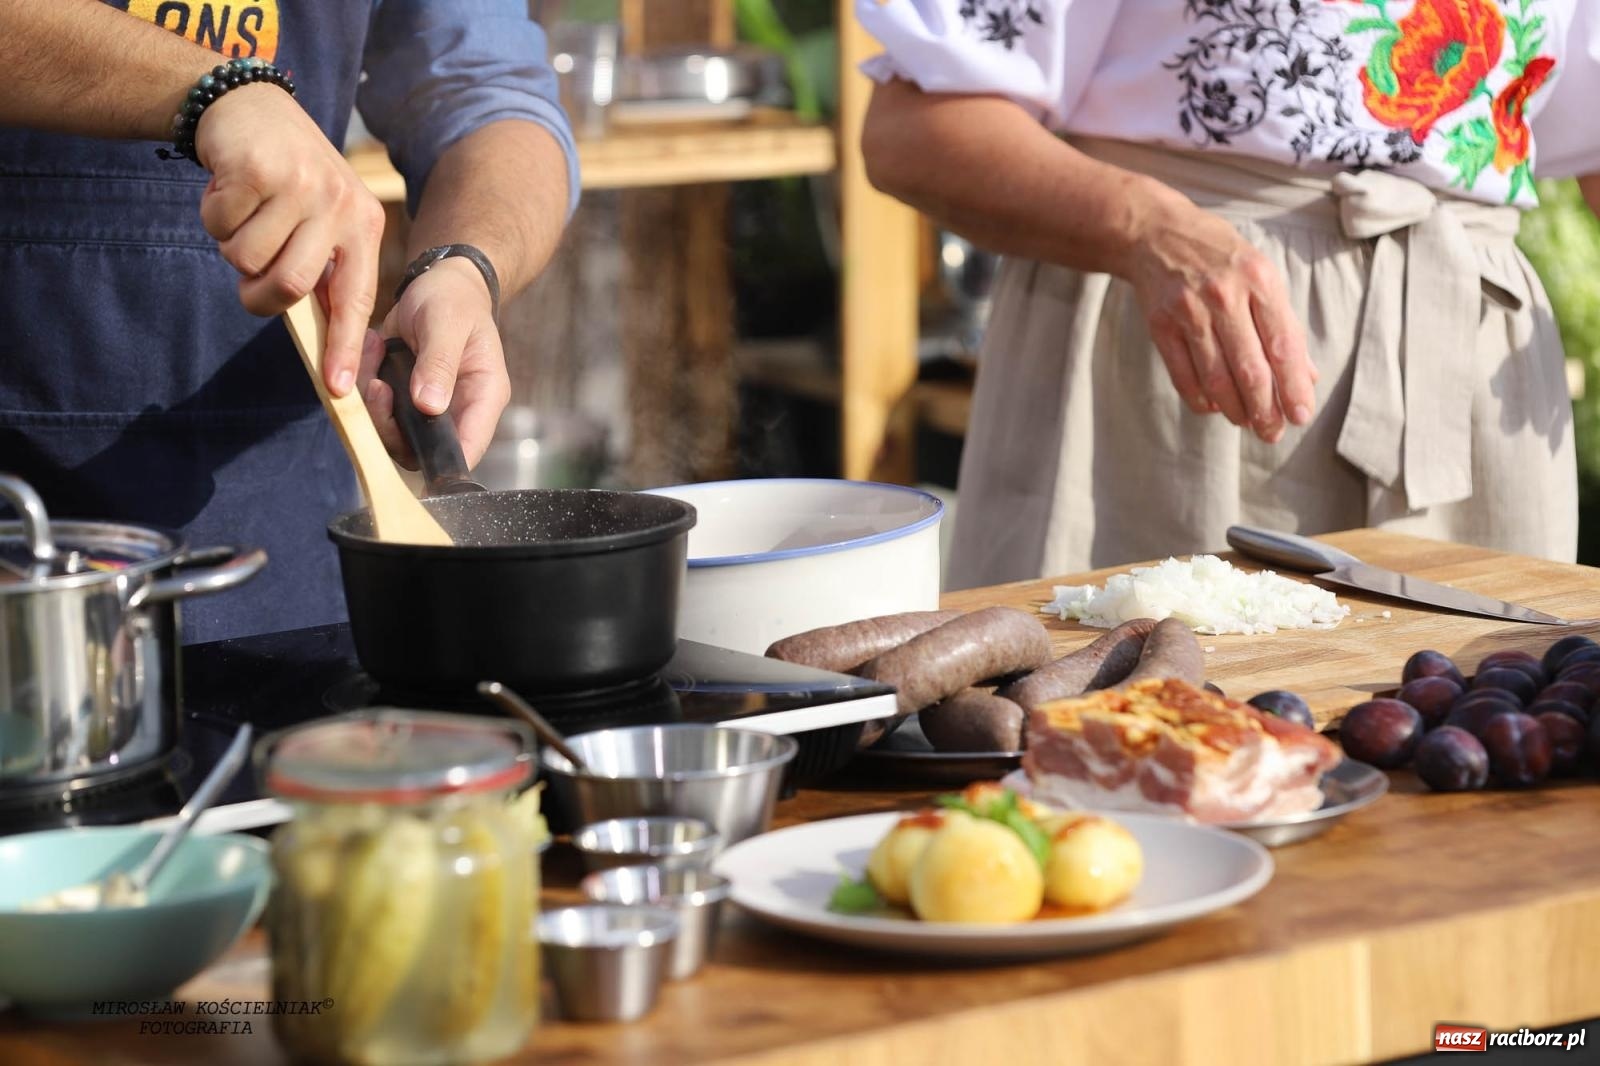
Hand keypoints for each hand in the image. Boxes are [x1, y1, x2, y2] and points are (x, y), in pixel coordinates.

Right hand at [194, 83, 384, 398]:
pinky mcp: (257, 168)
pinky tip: (230, 189)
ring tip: (247, 215)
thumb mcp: (321, 218)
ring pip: (248, 258)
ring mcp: (300, 184)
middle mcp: (339, 204)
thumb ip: (321, 269)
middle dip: (258, 293)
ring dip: (232, 245)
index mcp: (363, 225)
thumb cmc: (287, 180)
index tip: (337, 388)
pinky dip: (213, 216)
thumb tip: (319, 339)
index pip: (356, 298)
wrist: (252, 108)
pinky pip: (219, 226)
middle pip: (290, 285)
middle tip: (249, 275)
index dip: (344, 345)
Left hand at [359, 258, 510, 468]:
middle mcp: (456, 410)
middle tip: (376, 385)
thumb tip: (429, 406)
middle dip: (390, 426)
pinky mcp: (403, 399)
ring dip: (372, 403)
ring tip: (374, 352)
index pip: (468, 447)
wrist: (438, 284)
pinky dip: (364, 385)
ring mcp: (428, 408)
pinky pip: (377, 411)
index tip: (408, 442)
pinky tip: (373, 346)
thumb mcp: (448, 323)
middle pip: (423, 450)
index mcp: (483, 396)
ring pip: (394, 435)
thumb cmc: (454, 299)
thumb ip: (440, 363)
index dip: (442, 460)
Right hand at [1125, 199, 1316, 442]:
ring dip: (1235, 410)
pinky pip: (1183, 375)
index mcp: (1259, 280)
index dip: (1294, 386)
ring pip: (1217, 377)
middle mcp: (1224, 295)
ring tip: (1248, 423)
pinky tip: (1214, 407)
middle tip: (1273, 432)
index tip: (1302, 415)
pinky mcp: (1160, 325)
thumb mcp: (1261, 275)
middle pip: (1250, 369)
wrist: (1157, 233)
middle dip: (1266, 409)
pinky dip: (1201, 398)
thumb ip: (1283, 323)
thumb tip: (1307, 375)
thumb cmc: (1219, 256)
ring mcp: (1189, 311)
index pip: (1283, 346)